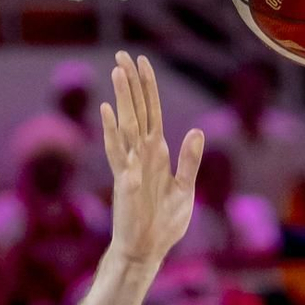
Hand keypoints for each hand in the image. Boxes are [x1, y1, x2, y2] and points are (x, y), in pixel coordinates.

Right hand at [102, 53, 203, 271]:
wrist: (147, 250)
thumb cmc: (163, 222)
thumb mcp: (184, 189)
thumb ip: (189, 160)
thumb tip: (196, 131)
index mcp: (156, 154)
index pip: (152, 113)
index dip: (148, 88)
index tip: (142, 62)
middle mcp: (141, 155)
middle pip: (136, 112)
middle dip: (130, 83)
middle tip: (122, 55)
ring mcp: (130, 167)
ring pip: (125, 125)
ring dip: (122, 99)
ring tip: (116, 74)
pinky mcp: (123, 183)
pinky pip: (117, 153)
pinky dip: (113, 133)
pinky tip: (109, 113)